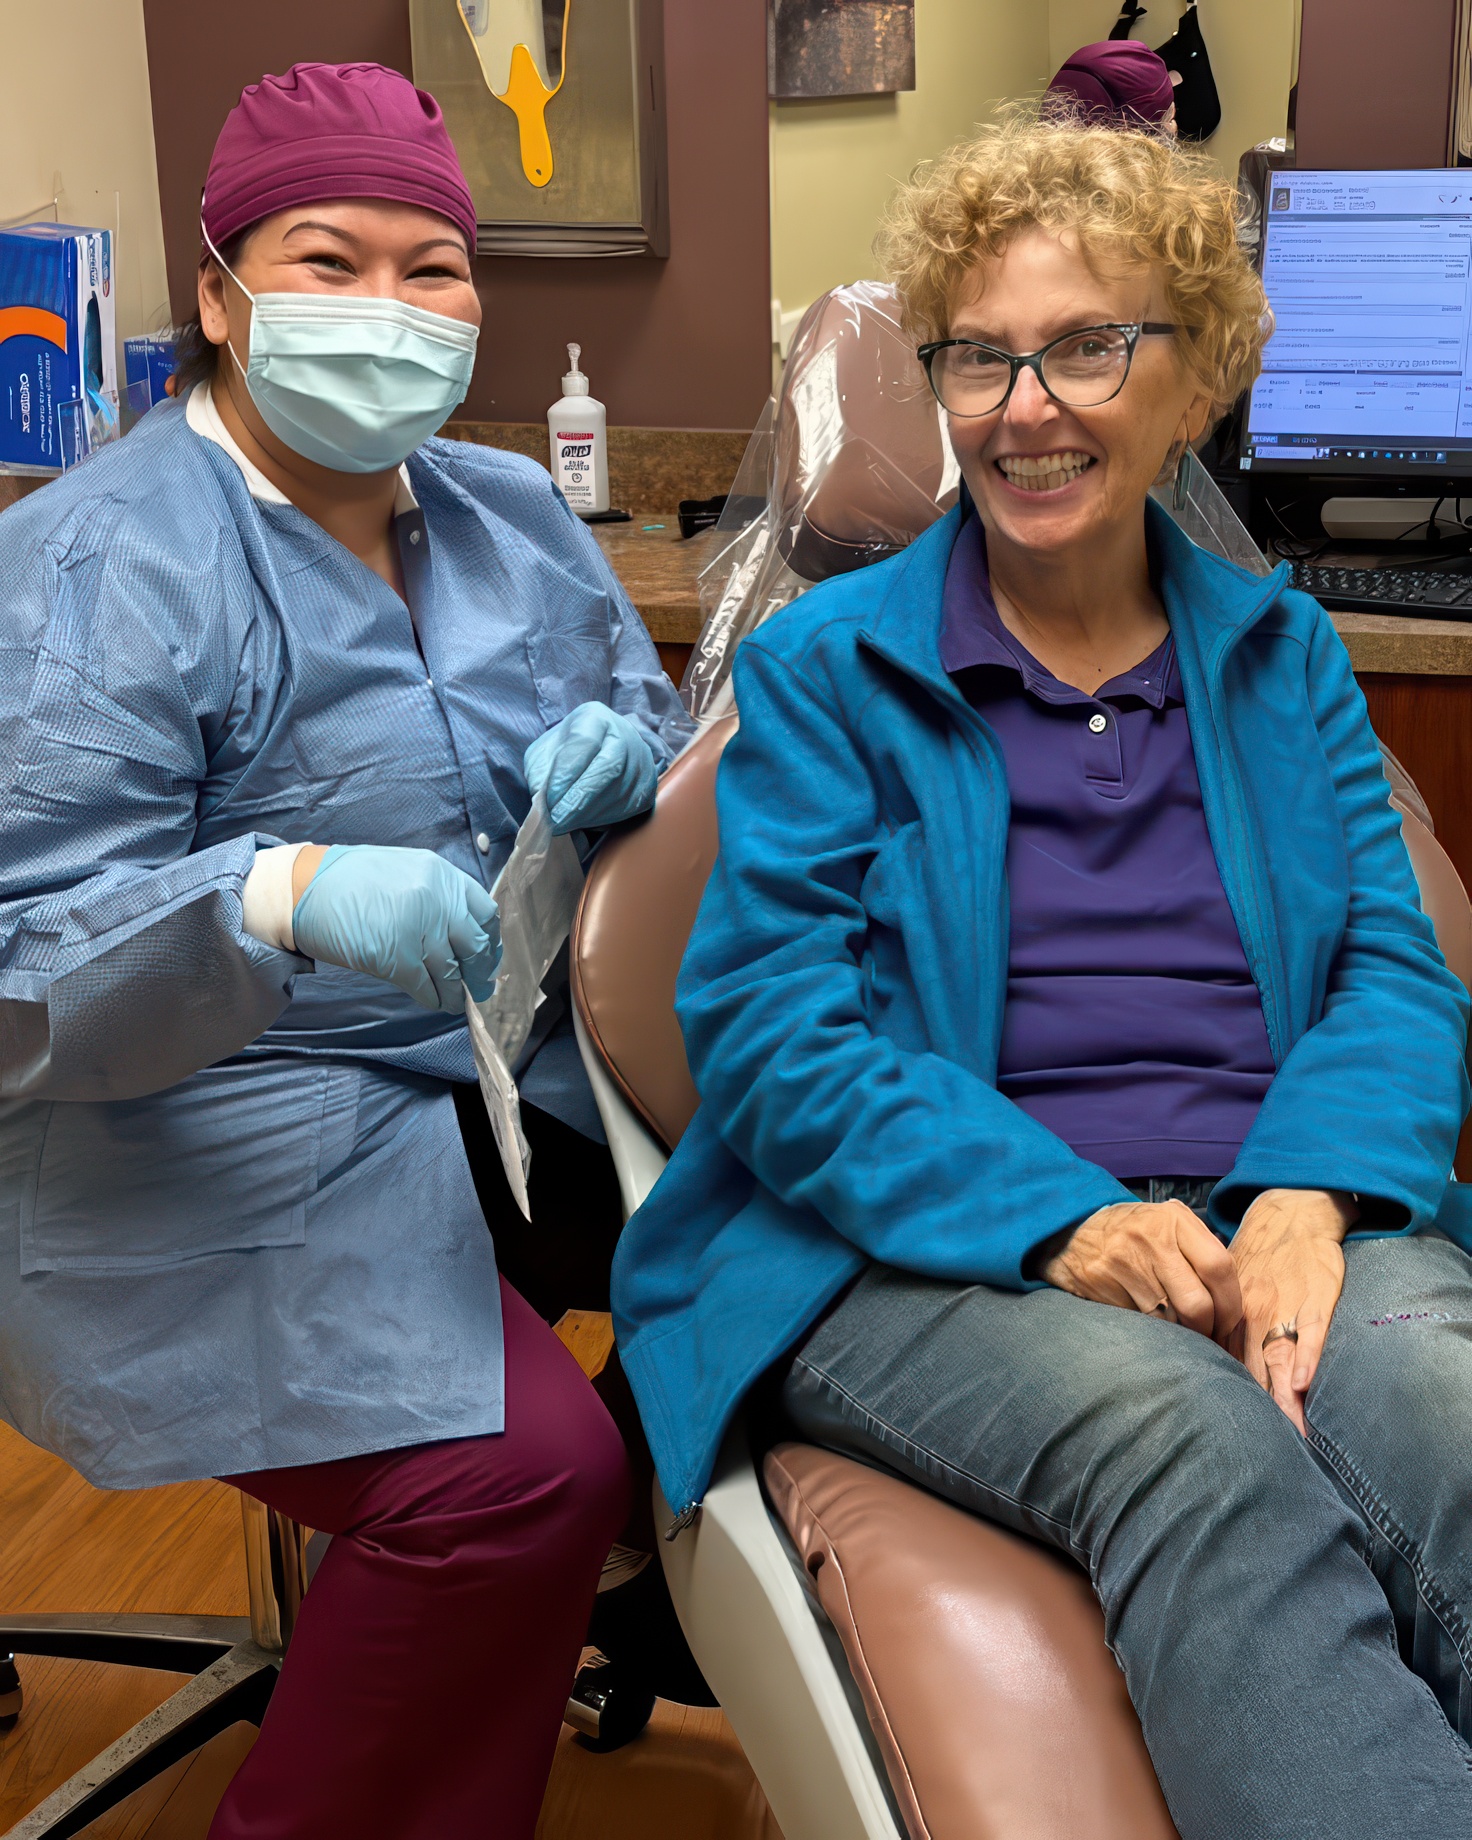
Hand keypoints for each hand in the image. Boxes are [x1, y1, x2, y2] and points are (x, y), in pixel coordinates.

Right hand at [291, 844, 501, 1013]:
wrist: (302, 888)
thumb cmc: (350, 882)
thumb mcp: (405, 871)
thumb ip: (436, 894)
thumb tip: (463, 931)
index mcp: (441, 874)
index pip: (485, 912)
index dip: (491, 940)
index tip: (488, 956)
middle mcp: (436, 898)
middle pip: (475, 945)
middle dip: (480, 972)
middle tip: (480, 987)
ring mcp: (417, 927)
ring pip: (452, 971)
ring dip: (457, 992)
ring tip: (455, 1000)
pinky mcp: (396, 956)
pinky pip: (427, 986)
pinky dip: (434, 998)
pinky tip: (434, 1001)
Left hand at [524, 701, 657, 834]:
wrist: (601, 750)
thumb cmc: (568, 751)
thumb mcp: (545, 752)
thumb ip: (540, 771)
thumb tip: (543, 800)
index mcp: (595, 718)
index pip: (584, 743)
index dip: (565, 774)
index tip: (547, 800)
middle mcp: (625, 735)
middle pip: (608, 769)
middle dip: (578, 800)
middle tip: (556, 821)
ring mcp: (641, 761)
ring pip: (618, 792)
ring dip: (588, 814)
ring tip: (564, 824)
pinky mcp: (648, 785)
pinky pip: (627, 807)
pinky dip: (602, 819)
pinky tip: (584, 821)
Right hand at [1042, 1200, 1242, 1343]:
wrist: (1071, 1230)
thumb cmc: (1131, 1231)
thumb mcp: (1166, 1221)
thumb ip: (1200, 1244)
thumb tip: (1235, 1290)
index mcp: (1174, 1220)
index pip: (1220, 1267)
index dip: (1231, 1303)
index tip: (1230, 1321)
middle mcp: (1150, 1240)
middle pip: (1197, 1303)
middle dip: (1207, 1329)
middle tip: (1207, 1335)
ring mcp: (1124, 1264)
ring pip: (1169, 1320)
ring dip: (1179, 1333)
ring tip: (1178, 1327)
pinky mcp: (1103, 1285)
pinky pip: (1141, 1322)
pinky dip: (1151, 1329)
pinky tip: (1148, 1320)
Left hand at [1230, 1188, 1355, 1433]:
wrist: (1289, 1215)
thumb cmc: (1261, 1262)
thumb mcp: (1232, 1295)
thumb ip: (1223, 1332)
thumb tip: (1202, 1368)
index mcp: (1232, 1322)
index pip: (1227, 1373)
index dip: (1230, 1408)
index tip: (1229, 1444)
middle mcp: (1253, 1320)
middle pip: (1252, 1377)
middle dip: (1259, 1418)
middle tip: (1262, 1457)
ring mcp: (1284, 1311)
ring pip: (1280, 1363)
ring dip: (1283, 1402)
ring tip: (1291, 1439)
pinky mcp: (1315, 1301)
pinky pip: (1310, 1332)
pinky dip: (1305, 1357)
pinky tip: (1302, 1383)